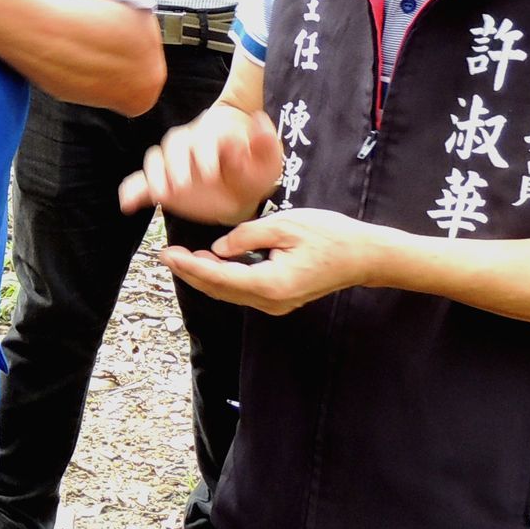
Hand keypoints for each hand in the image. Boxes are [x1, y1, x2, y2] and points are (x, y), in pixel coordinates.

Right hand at [121, 102, 283, 222]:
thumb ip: (265, 142)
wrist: (241, 183)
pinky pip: (141, 182)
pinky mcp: (163, 182)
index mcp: (213, 136)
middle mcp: (188, 145)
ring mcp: (173, 163)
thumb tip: (260, 119)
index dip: (205, 154)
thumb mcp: (268, 158)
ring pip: (156, 161)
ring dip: (156, 176)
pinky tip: (127, 204)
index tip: (211, 173)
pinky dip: (132, 191)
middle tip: (180, 186)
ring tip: (159, 195)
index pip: (204, 139)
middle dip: (176, 165)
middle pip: (174, 146)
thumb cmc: (254, 169)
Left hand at [163, 207, 388, 315]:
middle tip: (165, 255)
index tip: (167, 255)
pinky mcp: (280, 298)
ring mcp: (276, 304)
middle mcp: (271, 301)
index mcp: (271, 284)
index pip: (219, 276)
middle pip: (220, 290)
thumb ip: (247, 236)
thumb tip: (218, 248)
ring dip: (205, 276)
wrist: (364, 256)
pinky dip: (223, 278)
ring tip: (181, 257)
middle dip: (190, 273)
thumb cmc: (330, 235)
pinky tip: (210, 262)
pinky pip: (243, 290)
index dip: (190, 266)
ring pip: (230, 293)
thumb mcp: (285, 225)